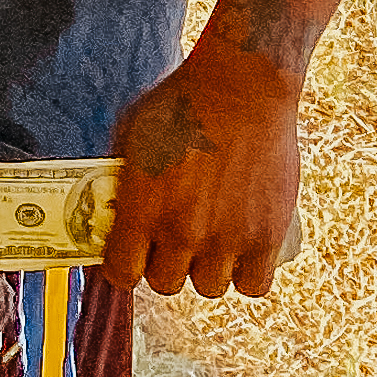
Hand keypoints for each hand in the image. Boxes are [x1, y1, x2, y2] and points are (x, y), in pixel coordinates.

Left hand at [102, 48, 301, 296]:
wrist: (242, 87)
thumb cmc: (180, 103)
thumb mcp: (130, 135)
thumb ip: (121, 179)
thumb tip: (109, 209)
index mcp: (142, 209)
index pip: (121, 273)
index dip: (122, 268)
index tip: (128, 258)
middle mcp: (183, 232)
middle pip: (165, 284)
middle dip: (163, 267)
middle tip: (170, 245)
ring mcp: (227, 238)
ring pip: (209, 288)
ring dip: (205, 271)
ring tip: (209, 245)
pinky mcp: (267, 235)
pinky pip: (254, 285)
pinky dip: (246, 275)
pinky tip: (240, 254)